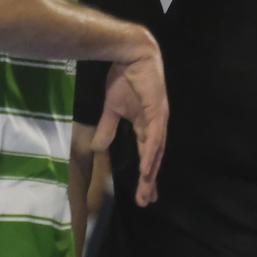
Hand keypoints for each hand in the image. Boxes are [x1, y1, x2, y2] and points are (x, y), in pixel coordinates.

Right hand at [99, 38, 167, 205]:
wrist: (130, 55)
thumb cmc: (124, 79)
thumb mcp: (111, 109)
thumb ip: (107, 129)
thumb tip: (97, 148)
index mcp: (146, 126)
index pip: (147, 155)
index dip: (146, 174)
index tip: (144, 193)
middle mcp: (156, 126)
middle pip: (154, 158)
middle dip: (150, 180)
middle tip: (146, 201)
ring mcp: (158, 119)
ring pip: (156, 151)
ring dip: (151, 172)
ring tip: (146, 191)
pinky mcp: (156, 110)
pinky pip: (154, 136)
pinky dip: (151, 153)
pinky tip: (147, 167)